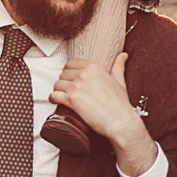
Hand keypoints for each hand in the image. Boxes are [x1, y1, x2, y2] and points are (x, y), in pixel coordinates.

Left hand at [51, 51, 157, 174]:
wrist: (120, 121)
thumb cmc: (120, 104)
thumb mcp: (120, 81)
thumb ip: (118, 66)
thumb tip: (123, 55)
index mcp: (94, 68)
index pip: (71, 63)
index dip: (69, 72)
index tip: (71, 79)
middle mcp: (84, 74)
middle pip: (63, 74)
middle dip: (64, 82)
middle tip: (67, 90)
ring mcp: (77, 86)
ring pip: (57, 84)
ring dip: (58, 91)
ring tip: (62, 97)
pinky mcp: (71, 100)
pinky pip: (54, 95)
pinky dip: (53, 99)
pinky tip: (56, 101)